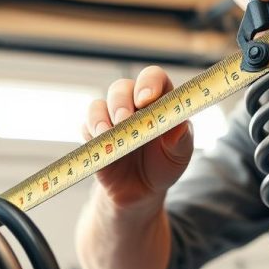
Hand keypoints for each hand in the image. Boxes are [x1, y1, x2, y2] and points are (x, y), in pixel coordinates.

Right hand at [83, 66, 193, 208]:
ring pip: (99, 104)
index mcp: (158, 100)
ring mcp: (111, 118)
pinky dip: (91, 132)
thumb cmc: (164, 165)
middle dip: (121, 102)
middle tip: (124, 120)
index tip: (147, 99)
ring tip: (107, 134)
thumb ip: (181, 139)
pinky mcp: (94, 134)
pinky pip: (86, 126)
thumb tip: (179, 127)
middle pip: (121, 88)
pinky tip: (100, 142)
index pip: (153, 77)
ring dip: (101, 118)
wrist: (141, 190)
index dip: (148, 82)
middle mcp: (133, 103)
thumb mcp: (180, 155)